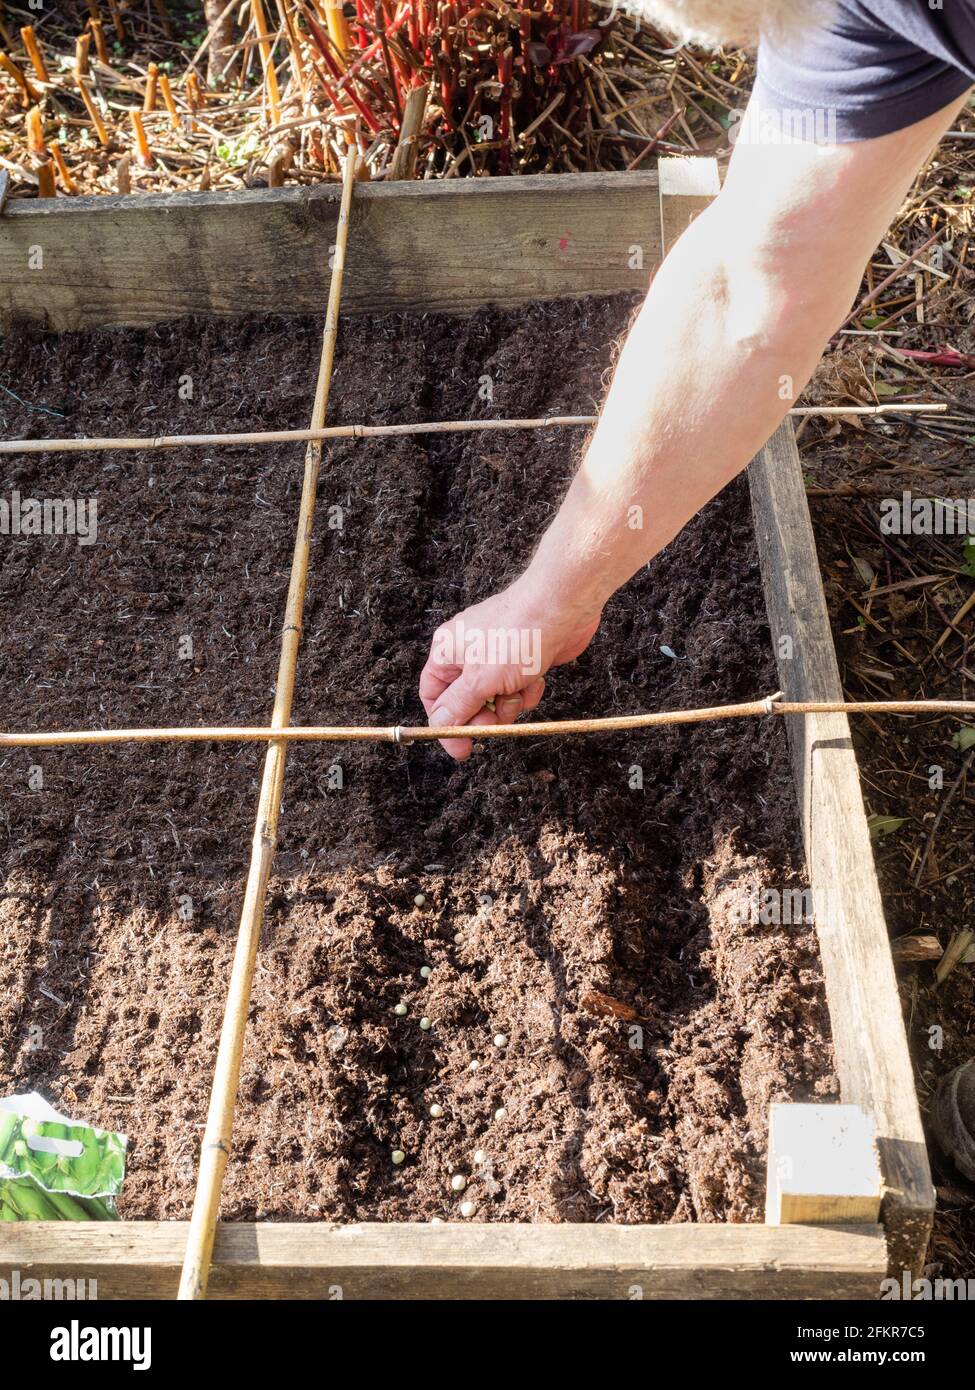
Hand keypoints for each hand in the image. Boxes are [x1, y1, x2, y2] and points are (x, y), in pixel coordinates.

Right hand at [419, 578, 600, 758]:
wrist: (561, 609)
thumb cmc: (517, 633)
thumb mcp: (479, 679)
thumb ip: (457, 706)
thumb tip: (439, 726)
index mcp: (447, 651)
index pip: (433, 695)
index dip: (445, 723)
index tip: (461, 745)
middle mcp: (468, 653)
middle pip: (466, 702)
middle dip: (484, 715)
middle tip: (496, 719)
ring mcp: (497, 657)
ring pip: (496, 700)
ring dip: (510, 703)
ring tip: (519, 687)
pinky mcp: (522, 661)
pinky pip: (518, 690)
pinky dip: (528, 690)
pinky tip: (536, 677)